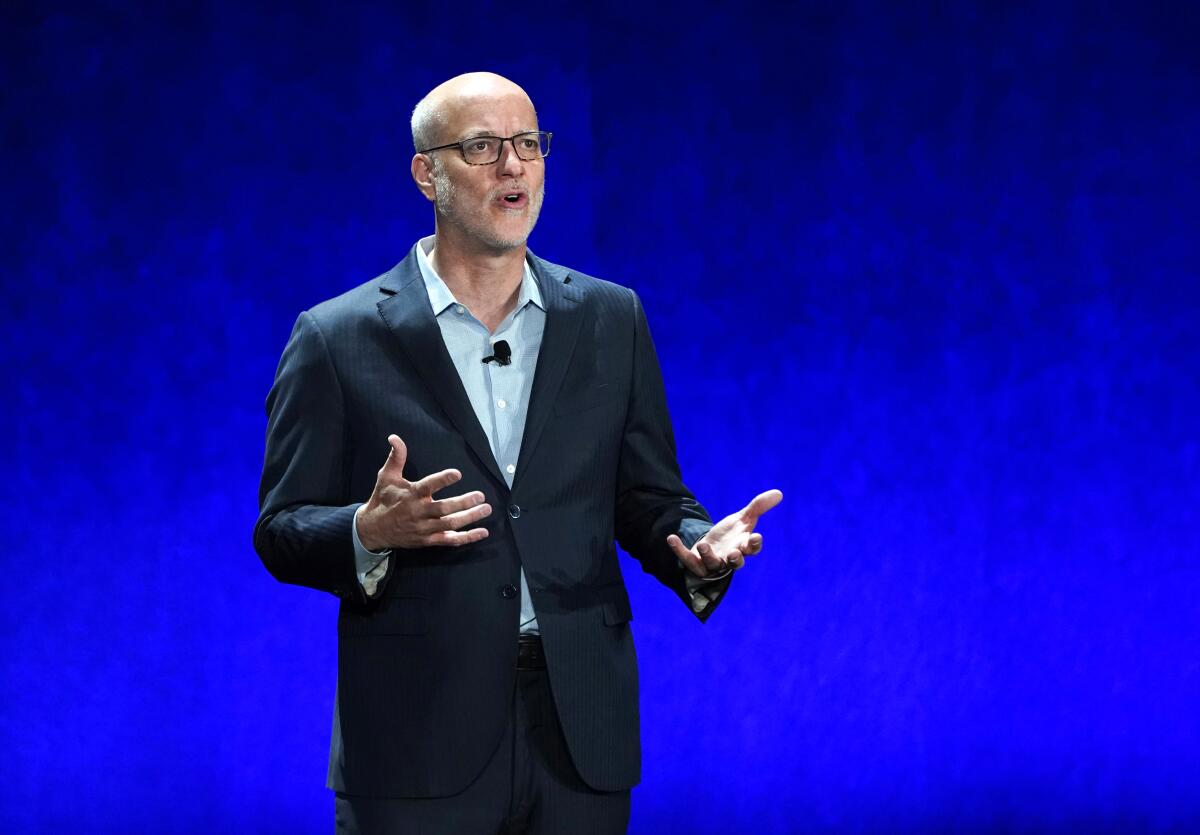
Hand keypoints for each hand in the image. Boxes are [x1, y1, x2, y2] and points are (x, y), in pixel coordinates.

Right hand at [356, 434, 491, 550]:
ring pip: (450, 524)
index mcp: (411, 494)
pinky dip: (467, 538)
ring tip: (486, 509)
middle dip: (463, 502)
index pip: (428, 486)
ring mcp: (424, 528)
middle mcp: (419, 512)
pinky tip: (482, 532)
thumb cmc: (383, 499)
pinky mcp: (428, 540)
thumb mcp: (387, 476)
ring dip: (470, 517)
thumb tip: (394, 437)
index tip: (457, 473)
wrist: (373, 529)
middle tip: (480, 496)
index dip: (442, 480)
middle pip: (444, 508)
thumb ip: (396, 457)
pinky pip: (449, 540)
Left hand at [667, 489, 781, 577]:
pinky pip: (687, 560)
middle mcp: (729, 558)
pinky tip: (671, 538)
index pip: (752, 549)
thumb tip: (779, 493)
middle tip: (733, 554)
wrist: (713, 544)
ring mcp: (713, 563)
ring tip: (703, 544)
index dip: (754, 545)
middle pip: (735, 563)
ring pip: (712, 564)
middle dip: (734, 559)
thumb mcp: (744, 518)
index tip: (756, 537)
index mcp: (743, 547)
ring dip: (708, 555)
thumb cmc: (733, 534)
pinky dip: (679, 550)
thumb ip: (759, 507)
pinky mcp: (696, 563)